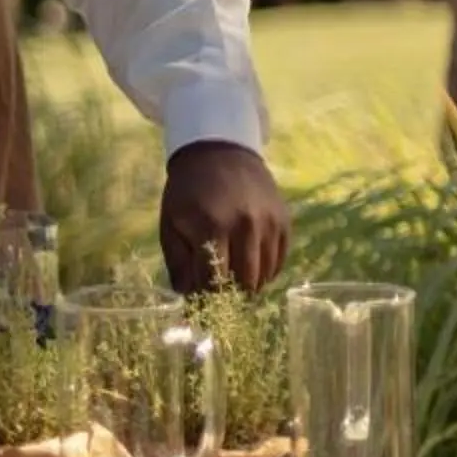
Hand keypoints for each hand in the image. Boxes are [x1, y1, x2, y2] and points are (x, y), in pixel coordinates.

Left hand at [160, 141, 290, 295]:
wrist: (219, 152)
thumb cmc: (189, 191)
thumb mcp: (171, 222)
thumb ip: (178, 262)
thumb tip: (188, 297)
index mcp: (212, 227)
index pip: (214, 281)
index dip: (207, 298)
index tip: (201, 304)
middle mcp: (246, 226)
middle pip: (243, 283)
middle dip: (229, 295)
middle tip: (219, 294)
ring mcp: (269, 224)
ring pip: (264, 276)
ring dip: (248, 286)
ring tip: (233, 280)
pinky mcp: (284, 222)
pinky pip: (279, 262)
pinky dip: (265, 272)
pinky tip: (250, 266)